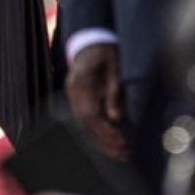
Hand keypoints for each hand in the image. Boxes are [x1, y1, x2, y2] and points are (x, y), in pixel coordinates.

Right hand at [67, 43, 128, 160]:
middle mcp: (72, 92)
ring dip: (101, 141)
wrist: (91, 41)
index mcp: (80, 83)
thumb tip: (115, 118)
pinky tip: (110, 142)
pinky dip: (97, 133)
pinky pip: (85, 121)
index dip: (105, 131)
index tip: (121, 141)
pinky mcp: (76, 100)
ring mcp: (72, 96)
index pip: (90, 114)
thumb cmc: (105, 53)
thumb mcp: (114, 69)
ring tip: (120, 153)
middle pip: (85, 124)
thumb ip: (114, 92)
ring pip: (84, 125)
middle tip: (123, 154)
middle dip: (104, 142)